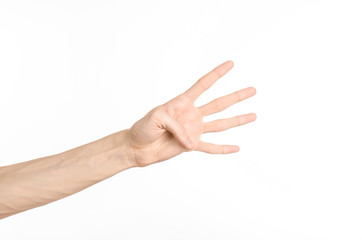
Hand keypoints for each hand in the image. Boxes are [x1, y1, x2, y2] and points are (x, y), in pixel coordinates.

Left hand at [125, 61, 256, 166]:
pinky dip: (223, 149)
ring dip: (237, 120)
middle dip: (236, 97)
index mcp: (183, 102)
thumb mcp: (157, 118)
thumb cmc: (143, 128)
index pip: (203, 85)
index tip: (231, 64)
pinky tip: (236, 148)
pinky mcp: (192, 146)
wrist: (138, 147)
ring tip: (253, 116)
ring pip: (221, 124)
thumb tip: (193, 141)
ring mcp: (194, 130)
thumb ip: (178, 126)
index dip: (217, 74)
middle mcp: (192, 114)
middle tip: (253, 90)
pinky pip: (211, 147)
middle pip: (219, 104)